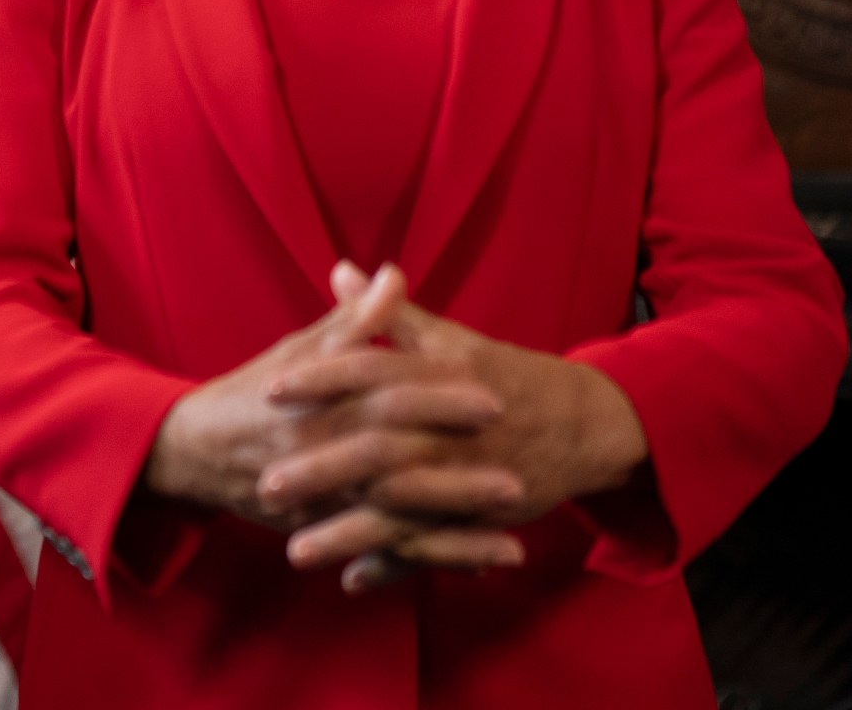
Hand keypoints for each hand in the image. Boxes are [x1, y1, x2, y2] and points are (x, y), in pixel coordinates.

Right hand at [142, 263, 525, 580]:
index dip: (436, 395)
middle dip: (454, 467)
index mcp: (314, 399)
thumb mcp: (299, 349)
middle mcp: (315, 450)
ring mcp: (318, 496)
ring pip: (391, 513)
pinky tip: (481, 562)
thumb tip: (393, 274)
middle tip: (515, 467)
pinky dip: (433, 556)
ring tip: (514, 525)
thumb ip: (353, 319)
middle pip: (392, 459)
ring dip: (454, 522)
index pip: (383, 394)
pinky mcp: (322, 529)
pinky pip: (383, 547)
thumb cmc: (254, 392)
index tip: (490, 393)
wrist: (192, 452)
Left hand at [267, 266, 650, 587]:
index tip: (271, 390)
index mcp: (441, 377)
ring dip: (348, 532)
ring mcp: (467, 479)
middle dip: (322, 469)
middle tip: (265, 482)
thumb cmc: (508, 376)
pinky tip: (350, 580)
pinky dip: (395, 567)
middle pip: (380, 450)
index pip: (372, 372)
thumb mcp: (454, 339)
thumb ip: (391, 314)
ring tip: (294, 550)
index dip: (321, 380)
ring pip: (401, 510)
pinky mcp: (481, 518)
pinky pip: (432, 549)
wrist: (586, 425)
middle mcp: (451, 429)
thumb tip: (343, 271)